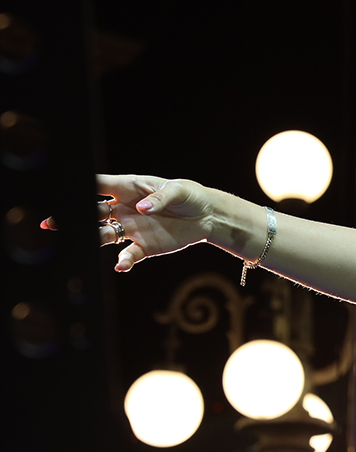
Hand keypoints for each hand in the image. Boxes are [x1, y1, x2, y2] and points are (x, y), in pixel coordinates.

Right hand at [42, 174, 216, 271]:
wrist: (207, 216)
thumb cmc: (190, 196)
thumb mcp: (178, 190)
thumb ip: (160, 198)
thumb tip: (143, 208)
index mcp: (128, 189)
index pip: (97, 186)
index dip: (80, 189)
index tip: (63, 193)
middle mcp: (122, 209)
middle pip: (90, 213)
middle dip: (72, 217)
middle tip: (52, 223)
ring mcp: (130, 228)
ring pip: (103, 235)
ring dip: (90, 240)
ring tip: (80, 246)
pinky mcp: (143, 246)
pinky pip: (128, 255)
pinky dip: (123, 260)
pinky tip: (121, 265)